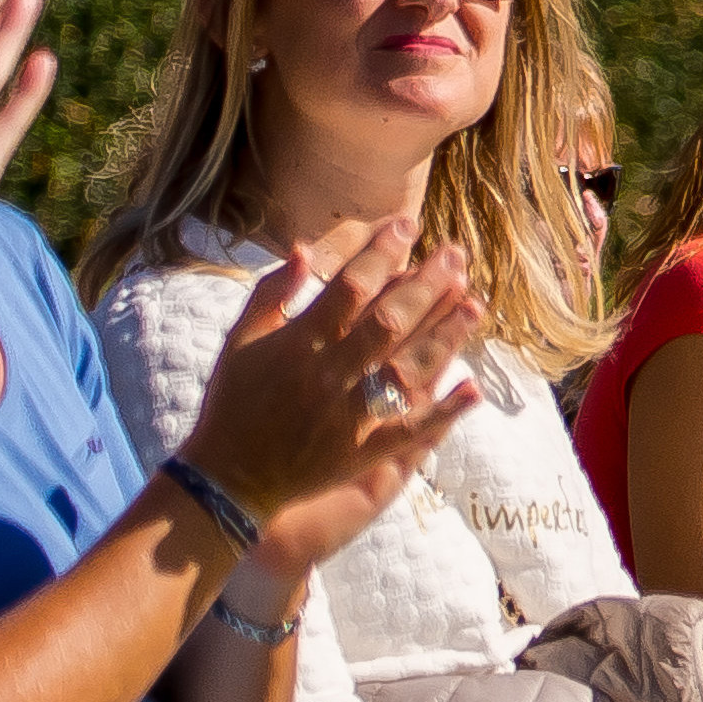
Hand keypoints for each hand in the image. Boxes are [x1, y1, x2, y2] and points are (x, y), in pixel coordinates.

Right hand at [192, 219, 490, 567]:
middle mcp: (328, 375)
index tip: (407, 226)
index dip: (381, 255)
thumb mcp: (239, 340)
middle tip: (456, 256)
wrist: (227, 475)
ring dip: (445, 337)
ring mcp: (350, 415)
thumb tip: (302, 248)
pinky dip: (444, 410)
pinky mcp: (364, 452)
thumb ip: (270, 293)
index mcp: (298, 344)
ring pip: (407, 369)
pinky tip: (473, 388)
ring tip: (475, 304)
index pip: (348, 288)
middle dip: (426, 286)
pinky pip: (412, 429)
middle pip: (388, 322)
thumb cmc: (233, 401)